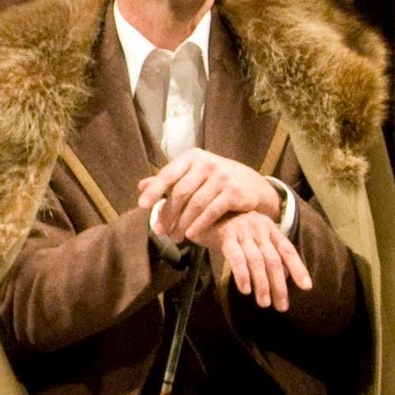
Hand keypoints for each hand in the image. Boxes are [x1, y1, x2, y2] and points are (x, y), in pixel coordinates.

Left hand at [136, 148, 283, 248]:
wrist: (253, 185)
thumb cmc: (216, 180)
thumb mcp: (193, 175)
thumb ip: (169, 180)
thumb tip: (141, 186)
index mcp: (193, 157)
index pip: (169, 174)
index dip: (154, 190)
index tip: (142, 206)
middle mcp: (207, 163)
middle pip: (181, 192)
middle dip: (168, 214)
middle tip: (159, 231)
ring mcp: (223, 177)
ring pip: (195, 204)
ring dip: (182, 224)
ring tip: (175, 237)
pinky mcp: (234, 192)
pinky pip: (212, 212)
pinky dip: (200, 225)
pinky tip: (191, 235)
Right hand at [204, 208, 312, 312]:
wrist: (205, 209)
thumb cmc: (232, 227)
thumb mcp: (255, 236)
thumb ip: (269, 252)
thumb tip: (286, 276)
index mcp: (270, 228)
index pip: (288, 250)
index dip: (298, 268)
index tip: (306, 287)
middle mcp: (259, 228)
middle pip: (274, 260)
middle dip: (279, 285)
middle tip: (281, 306)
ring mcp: (242, 231)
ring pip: (257, 261)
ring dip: (262, 284)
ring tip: (264, 303)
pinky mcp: (225, 235)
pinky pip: (236, 257)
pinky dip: (242, 275)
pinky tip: (245, 290)